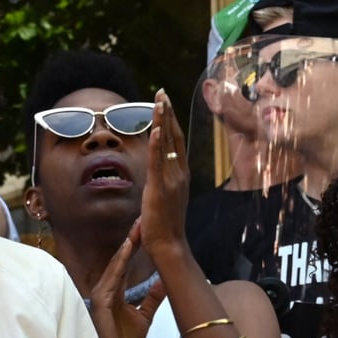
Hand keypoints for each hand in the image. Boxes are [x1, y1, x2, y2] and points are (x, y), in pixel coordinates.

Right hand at [88, 222, 164, 337]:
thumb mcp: (144, 318)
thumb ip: (151, 300)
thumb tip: (165, 283)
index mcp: (116, 291)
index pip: (127, 263)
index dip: (137, 246)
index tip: (147, 229)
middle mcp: (108, 287)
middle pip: (121, 258)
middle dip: (132, 238)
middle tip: (143, 218)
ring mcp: (102, 292)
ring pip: (117, 263)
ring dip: (128, 244)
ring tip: (138, 226)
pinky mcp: (101, 299)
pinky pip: (112, 276)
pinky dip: (121, 260)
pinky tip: (129, 246)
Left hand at [139, 89, 191, 260]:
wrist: (170, 245)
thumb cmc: (165, 227)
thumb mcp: (165, 199)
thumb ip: (162, 184)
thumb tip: (156, 176)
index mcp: (181, 175)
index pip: (176, 142)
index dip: (171, 121)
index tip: (165, 103)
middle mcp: (180, 174)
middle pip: (174, 136)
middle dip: (168, 112)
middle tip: (161, 92)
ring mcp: (172, 180)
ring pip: (167, 144)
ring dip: (163, 120)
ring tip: (159, 100)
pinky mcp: (160, 188)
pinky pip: (159, 161)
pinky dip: (159, 143)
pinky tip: (158, 127)